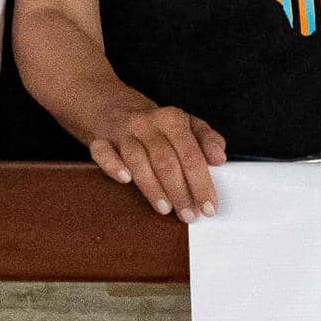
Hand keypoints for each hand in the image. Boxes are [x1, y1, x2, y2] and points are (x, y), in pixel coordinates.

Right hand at [87, 104, 226, 220]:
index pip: (191, 154)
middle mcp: (147, 123)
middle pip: (166, 161)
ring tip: (166, 209)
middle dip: (180, 192)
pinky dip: (113, 166)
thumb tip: (219, 158)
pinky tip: (125, 180)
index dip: (201, 183)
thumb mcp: (185, 124)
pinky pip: (103, 153)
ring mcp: (123, 132)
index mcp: (172, 119)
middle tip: (189, 215)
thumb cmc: (155, 123)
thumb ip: (207, 139)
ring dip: (152, 188)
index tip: (209, 206)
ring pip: (138, 160)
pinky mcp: (101, 140)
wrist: (112, 105)